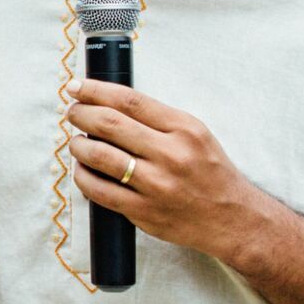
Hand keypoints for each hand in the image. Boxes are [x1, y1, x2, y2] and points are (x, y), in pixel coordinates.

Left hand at [65, 77, 271, 259]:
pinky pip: (99, 191)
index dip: (95, 90)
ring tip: (76, 142)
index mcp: (184, 129)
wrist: (231, 217)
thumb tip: (108, 102)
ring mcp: (156, 185)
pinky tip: (82, 169)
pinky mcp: (144, 212)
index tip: (76, 86)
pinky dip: (83, 176)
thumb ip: (156, 118)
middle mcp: (170, 155)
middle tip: (72, 112)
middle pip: (109, 124)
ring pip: (99, 156)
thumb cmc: (209, 170)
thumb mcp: (194, 133)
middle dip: (80, 114)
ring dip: (78, 145)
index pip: (129, 101)